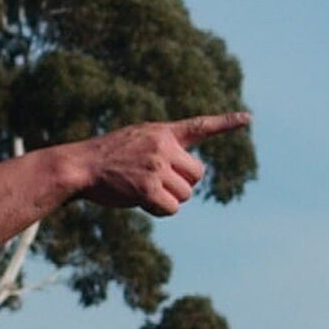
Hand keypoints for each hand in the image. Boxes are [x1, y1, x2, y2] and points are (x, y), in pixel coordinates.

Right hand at [74, 112, 249, 214]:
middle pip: (197, 175)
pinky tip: (141, 201)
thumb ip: (164, 149)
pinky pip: (171, 208)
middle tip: (157, 183)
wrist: (80, 166)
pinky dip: (159, 211)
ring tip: (142, 189)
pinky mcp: (148, 187)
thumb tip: (189, 178)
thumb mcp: (138, 141)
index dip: (226, 122)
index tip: (248, 117)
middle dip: (182, 185)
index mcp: (163, 132)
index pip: (201, 126)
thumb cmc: (108, 157)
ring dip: (169, 199)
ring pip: (185, 195)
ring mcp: (156, 166)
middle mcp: (163, 146)